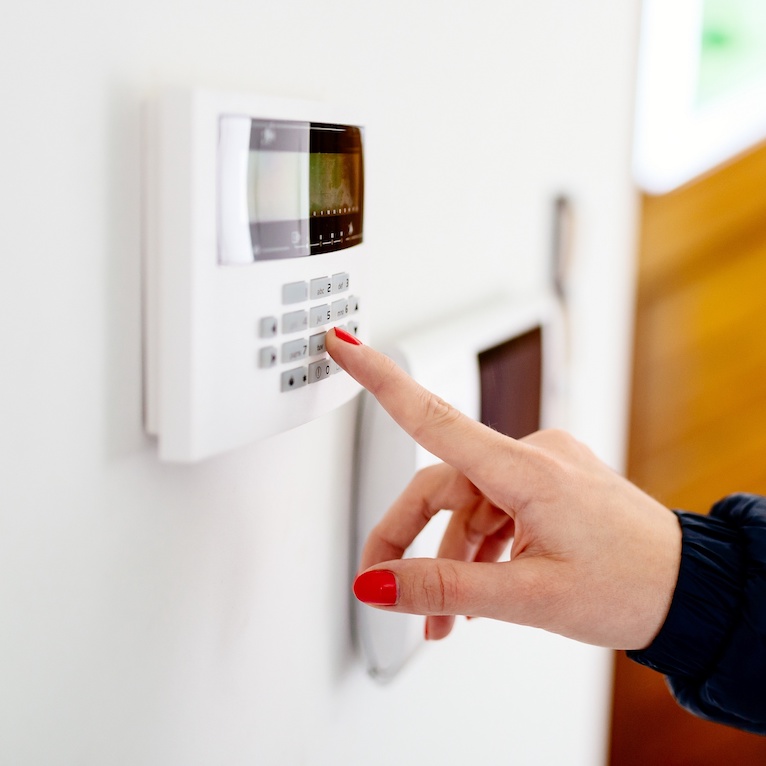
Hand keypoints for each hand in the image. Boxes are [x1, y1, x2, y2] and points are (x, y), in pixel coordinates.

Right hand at [326, 328, 681, 649]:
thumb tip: (380, 585)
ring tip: (444, 617)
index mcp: (527, 470)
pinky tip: (478, 593)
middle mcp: (532, 457)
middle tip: (387, 587)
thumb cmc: (631, 585)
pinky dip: (478, 550)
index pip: (433, 416)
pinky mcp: (550, 485)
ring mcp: (542, 469)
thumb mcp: (528, 598)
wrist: (690, 590)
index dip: (379, 379)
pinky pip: (495, 510)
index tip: (345, 346)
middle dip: (408, 540)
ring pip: (466, 506)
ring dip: (448, 559)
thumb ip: (446, 587)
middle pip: (439, 484)